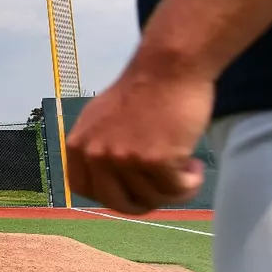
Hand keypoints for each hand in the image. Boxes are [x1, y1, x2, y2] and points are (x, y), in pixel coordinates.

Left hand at [65, 59, 211, 213]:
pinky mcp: (155, 159)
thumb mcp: (99, 120)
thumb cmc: (141, 93)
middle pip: (120, 203)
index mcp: (77, 146)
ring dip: (174, 189)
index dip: (114, 195)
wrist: (168, 68)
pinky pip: (177, 190)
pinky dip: (191, 183)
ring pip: (153, 199)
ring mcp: (124, 158)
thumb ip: (96, 150)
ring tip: (185, 165)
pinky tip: (195, 165)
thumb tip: (100, 185)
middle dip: (146, 202)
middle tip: (165, 187)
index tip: (134, 188)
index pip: (87, 192)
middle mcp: (95, 155)